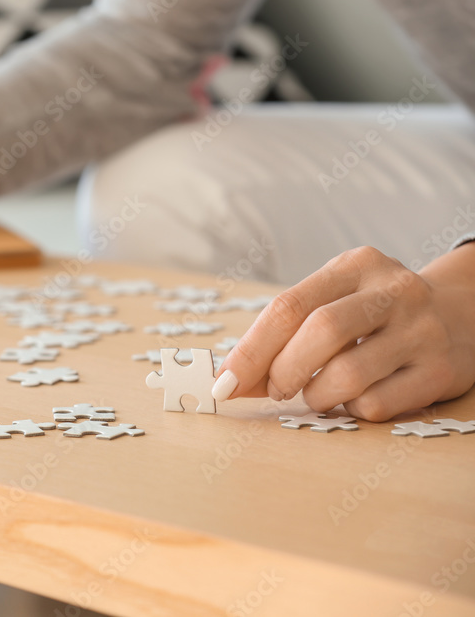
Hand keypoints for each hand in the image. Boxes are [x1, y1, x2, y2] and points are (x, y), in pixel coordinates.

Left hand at [213, 245, 474, 421]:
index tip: (224, 381)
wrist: (463, 316)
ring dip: (316, 395)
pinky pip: (376, 404)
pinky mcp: (440, 371)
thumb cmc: (376, 315)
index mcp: (356, 265)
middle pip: (319, 332)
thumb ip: (287, 332)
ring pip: (347, 375)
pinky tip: (355, 397)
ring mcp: (421, 330)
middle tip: (274, 390)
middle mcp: (392, 291)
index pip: (289, 306)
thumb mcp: (336, 300)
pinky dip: (350, 409)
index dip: (250, 349)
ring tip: (317, 392)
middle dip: (282, 371)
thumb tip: (232, 379)